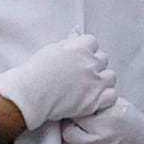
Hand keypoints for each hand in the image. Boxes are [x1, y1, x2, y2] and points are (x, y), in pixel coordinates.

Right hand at [0, 36, 114, 132]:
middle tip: (84, 72)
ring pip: (111, 76)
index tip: (80, 57)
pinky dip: (106, 97)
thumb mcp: (51, 50)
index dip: (86, 50)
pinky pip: (112, 96)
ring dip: (103, 80)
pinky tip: (96, 98)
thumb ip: (67, 46)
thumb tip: (75, 42)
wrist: (30, 95)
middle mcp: (90, 63)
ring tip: (92, 85)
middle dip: (95, 64)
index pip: (92, 42)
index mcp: (79, 48)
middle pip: (103, 58)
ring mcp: (94, 83)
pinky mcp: (94, 101)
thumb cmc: (35, 72)